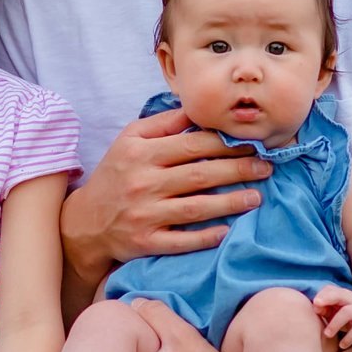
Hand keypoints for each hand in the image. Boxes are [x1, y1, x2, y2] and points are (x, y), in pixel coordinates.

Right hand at [61, 109, 271, 277]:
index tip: (252, 142)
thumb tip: (198, 109)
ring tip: (257, 197)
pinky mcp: (146, 242)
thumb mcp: (129, 139)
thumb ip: (164, 123)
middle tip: (266, 167)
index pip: (192, 144)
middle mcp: (143, 182)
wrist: (84, 223)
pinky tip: (228, 230)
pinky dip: (206, 237)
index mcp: (141, 153)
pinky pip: (182, 240)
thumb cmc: (115, 175)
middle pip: (200, 174)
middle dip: (238, 169)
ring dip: (231, 202)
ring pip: (196, 208)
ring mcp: (145, 214)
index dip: (226, 142)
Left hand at [313, 284, 351, 349]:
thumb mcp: (335, 311)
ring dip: (335, 323)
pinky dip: (349, 337)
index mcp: (342, 295)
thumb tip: (315, 307)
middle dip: (328, 299)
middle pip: (340, 295)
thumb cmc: (346, 316)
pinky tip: (341, 345)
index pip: (331, 290)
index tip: (314, 302)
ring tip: (327, 334)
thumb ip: (324, 308)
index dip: (323, 295)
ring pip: (348, 312)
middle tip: (316, 310)